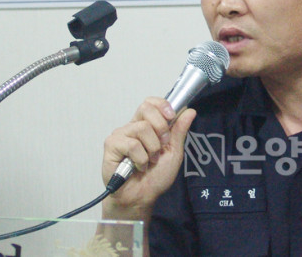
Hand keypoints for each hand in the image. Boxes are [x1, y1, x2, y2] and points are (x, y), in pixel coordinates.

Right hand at [101, 97, 195, 219]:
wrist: (142, 198)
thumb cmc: (155, 177)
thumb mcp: (174, 152)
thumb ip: (179, 131)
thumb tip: (189, 111)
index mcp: (147, 125)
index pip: (151, 103)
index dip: (162, 105)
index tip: (171, 117)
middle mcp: (132, 127)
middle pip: (146, 108)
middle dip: (161, 128)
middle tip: (161, 146)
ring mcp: (121, 135)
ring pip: (142, 128)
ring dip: (152, 149)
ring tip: (149, 161)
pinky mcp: (111, 145)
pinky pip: (132, 144)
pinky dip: (141, 159)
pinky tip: (138, 166)